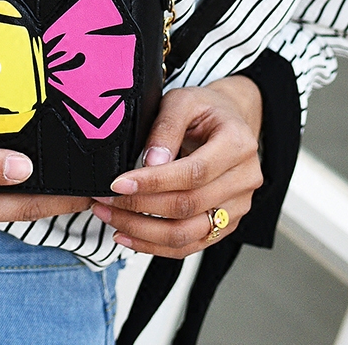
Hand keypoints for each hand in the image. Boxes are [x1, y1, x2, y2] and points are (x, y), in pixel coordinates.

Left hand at [91, 74, 262, 257]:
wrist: (229, 118)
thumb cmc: (204, 108)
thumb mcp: (182, 101)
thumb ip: (166, 127)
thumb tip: (151, 162)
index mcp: (237, 145)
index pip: (193, 173)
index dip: (153, 182)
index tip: (117, 184)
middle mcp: (244, 179)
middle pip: (188, 206)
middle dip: (139, 208)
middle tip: (103, 201)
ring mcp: (238, 205)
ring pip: (188, 233)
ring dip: (143, 232)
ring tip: (109, 219)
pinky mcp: (226, 223)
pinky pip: (191, 244)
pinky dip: (156, 246)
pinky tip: (128, 236)